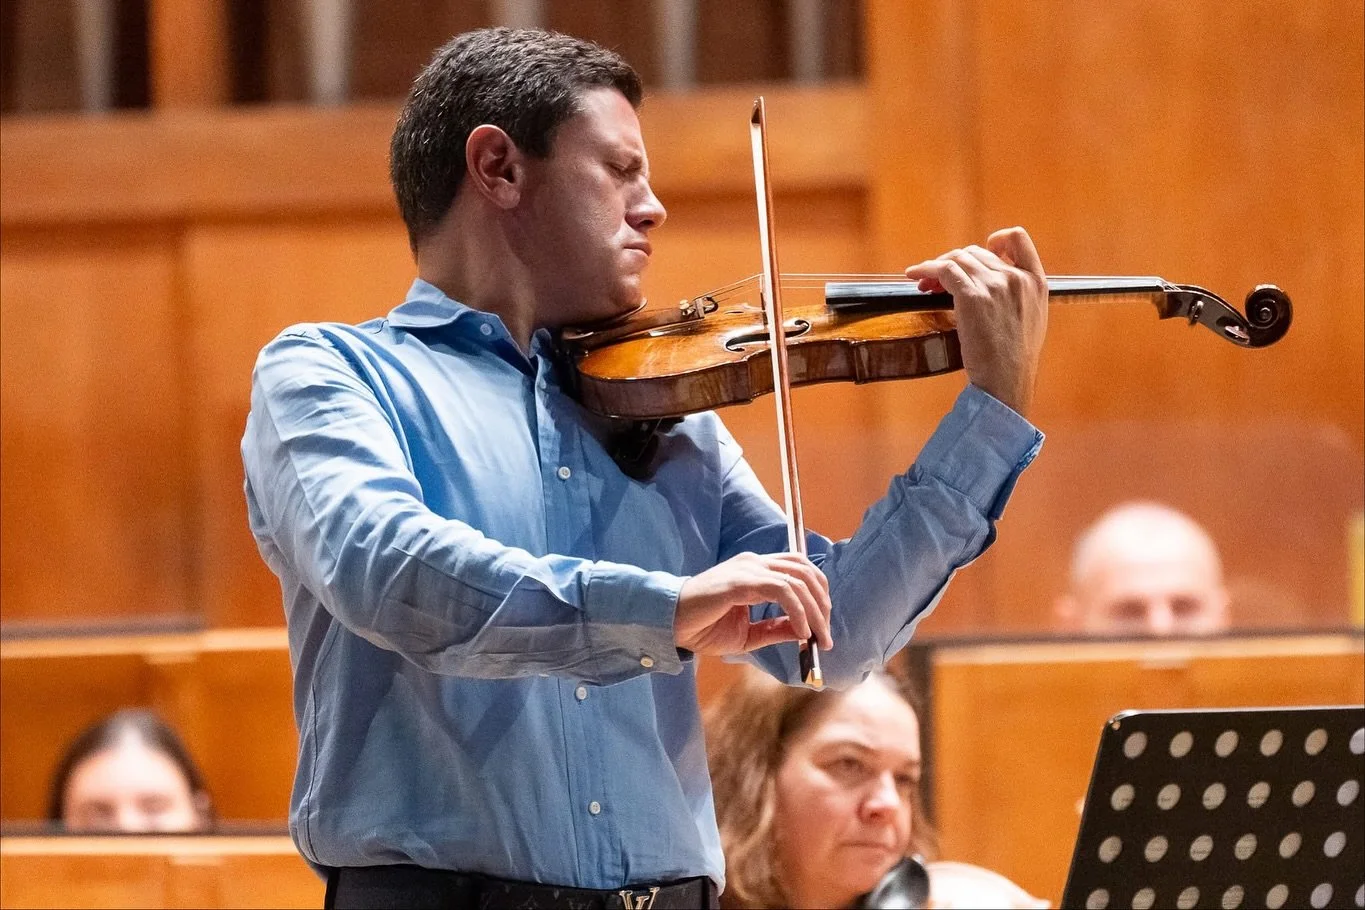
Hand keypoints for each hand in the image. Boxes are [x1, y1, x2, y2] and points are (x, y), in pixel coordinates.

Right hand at [675, 552, 832, 655]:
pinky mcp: (740, 581)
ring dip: (814, 611)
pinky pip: (780, 591)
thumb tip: (804, 631)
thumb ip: (775, 628)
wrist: (670, 624)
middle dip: (822, 604)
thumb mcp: (748, 633)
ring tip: (817, 637)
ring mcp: (747, 569)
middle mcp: (754, 563)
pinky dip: (797, 611)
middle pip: (805, 572)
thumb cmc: (703, 626)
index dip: (818, 594)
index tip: (823, 626)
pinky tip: (801, 631)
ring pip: (797, 580)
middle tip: (825, 636)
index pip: (800, 570)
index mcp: (756, 570)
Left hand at [904, 226, 1048, 415]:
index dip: (995, 240)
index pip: (1018, 238)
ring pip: (957, 259)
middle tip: (938, 281)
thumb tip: (992, 285)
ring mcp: (995, 285)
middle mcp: (1016, 278)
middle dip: (954, 262)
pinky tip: (915, 277)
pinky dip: (925, 269)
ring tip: (925, 284)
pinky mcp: (972, 297)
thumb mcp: (1032, 321)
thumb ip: (1018, 296)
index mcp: (1035, 282)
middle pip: (976, 252)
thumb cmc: (1013, 361)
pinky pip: (944, 270)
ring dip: (937, 267)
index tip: (978, 252)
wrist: (1007, 381)